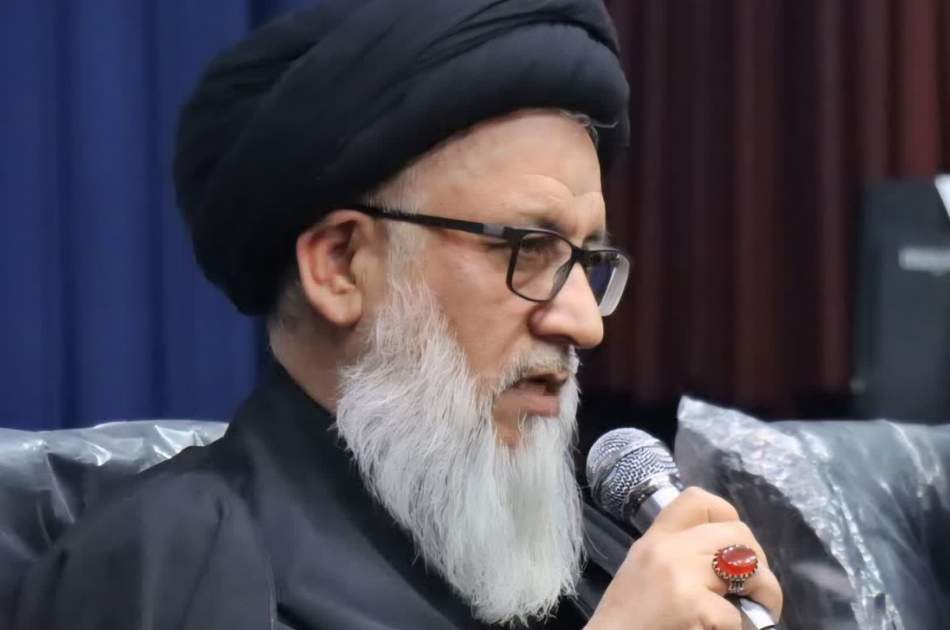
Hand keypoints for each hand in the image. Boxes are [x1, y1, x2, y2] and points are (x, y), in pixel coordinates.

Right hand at [584, 487, 782, 629]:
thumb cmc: (629, 618)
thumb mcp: (645, 569)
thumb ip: (677, 553)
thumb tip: (726, 555)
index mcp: (655, 539)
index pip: (698, 500)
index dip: (727, 516)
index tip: (732, 546)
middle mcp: (668, 549)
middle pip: (737, 532)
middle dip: (757, 561)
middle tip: (751, 589)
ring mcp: (681, 575)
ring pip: (750, 567)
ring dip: (764, 592)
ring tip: (756, 612)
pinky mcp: (693, 606)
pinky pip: (739, 613)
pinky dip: (739, 627)